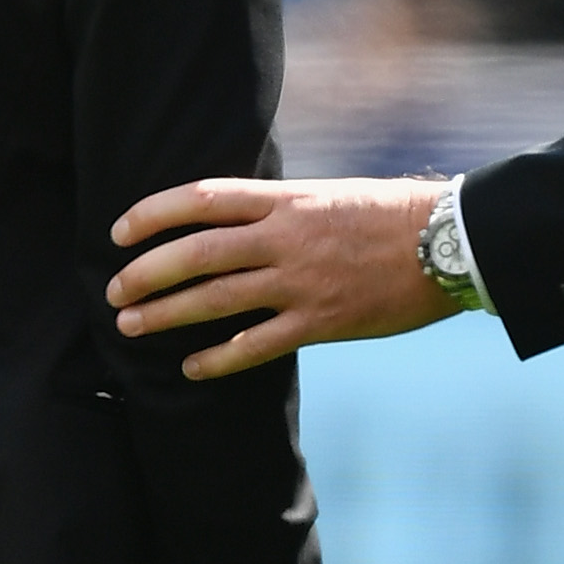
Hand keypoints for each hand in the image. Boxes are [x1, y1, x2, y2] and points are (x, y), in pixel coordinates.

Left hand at [108, 176, 458, 378]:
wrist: (449, 242)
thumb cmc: (389, 215)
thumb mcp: (328, 196)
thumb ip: (280, 210)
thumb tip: (234, 223)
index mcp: (286, 199)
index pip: (201, 198)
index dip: (152, 214)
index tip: (119, 233)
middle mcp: (285, 237)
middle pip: (195, 252)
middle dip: (145, 273)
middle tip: (114, 291)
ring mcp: (300, 281)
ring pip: (214, 298)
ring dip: (166, 313)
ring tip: (132, 326)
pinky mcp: (321, 321)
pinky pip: (255, 344)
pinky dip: (217, 358)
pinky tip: (191, 368)